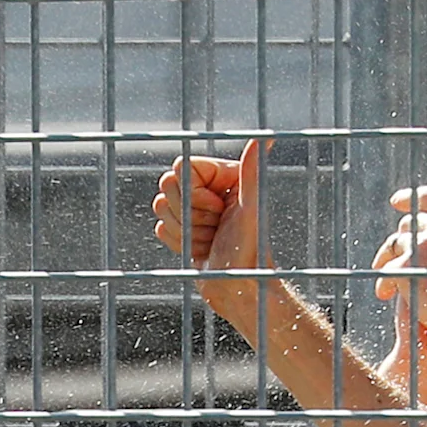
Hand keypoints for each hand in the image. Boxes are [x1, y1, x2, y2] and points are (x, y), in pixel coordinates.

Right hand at [154, 139, 272, 293]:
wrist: (239, 287)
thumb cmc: (249, 250)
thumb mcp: (250, 207)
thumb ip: (252, 170)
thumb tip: (267, 138)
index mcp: (222, 174)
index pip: (182, 168)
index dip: (194, 193)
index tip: (219, 210)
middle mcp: (206, 187)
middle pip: (167, 185)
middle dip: (188, 213)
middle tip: (215, 227)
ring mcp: (191, 208)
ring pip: (159, 206)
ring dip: (183, 230)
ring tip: (209, 239)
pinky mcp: (180, 228)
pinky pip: (158, 228)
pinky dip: (176, 242)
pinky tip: (199, 248)